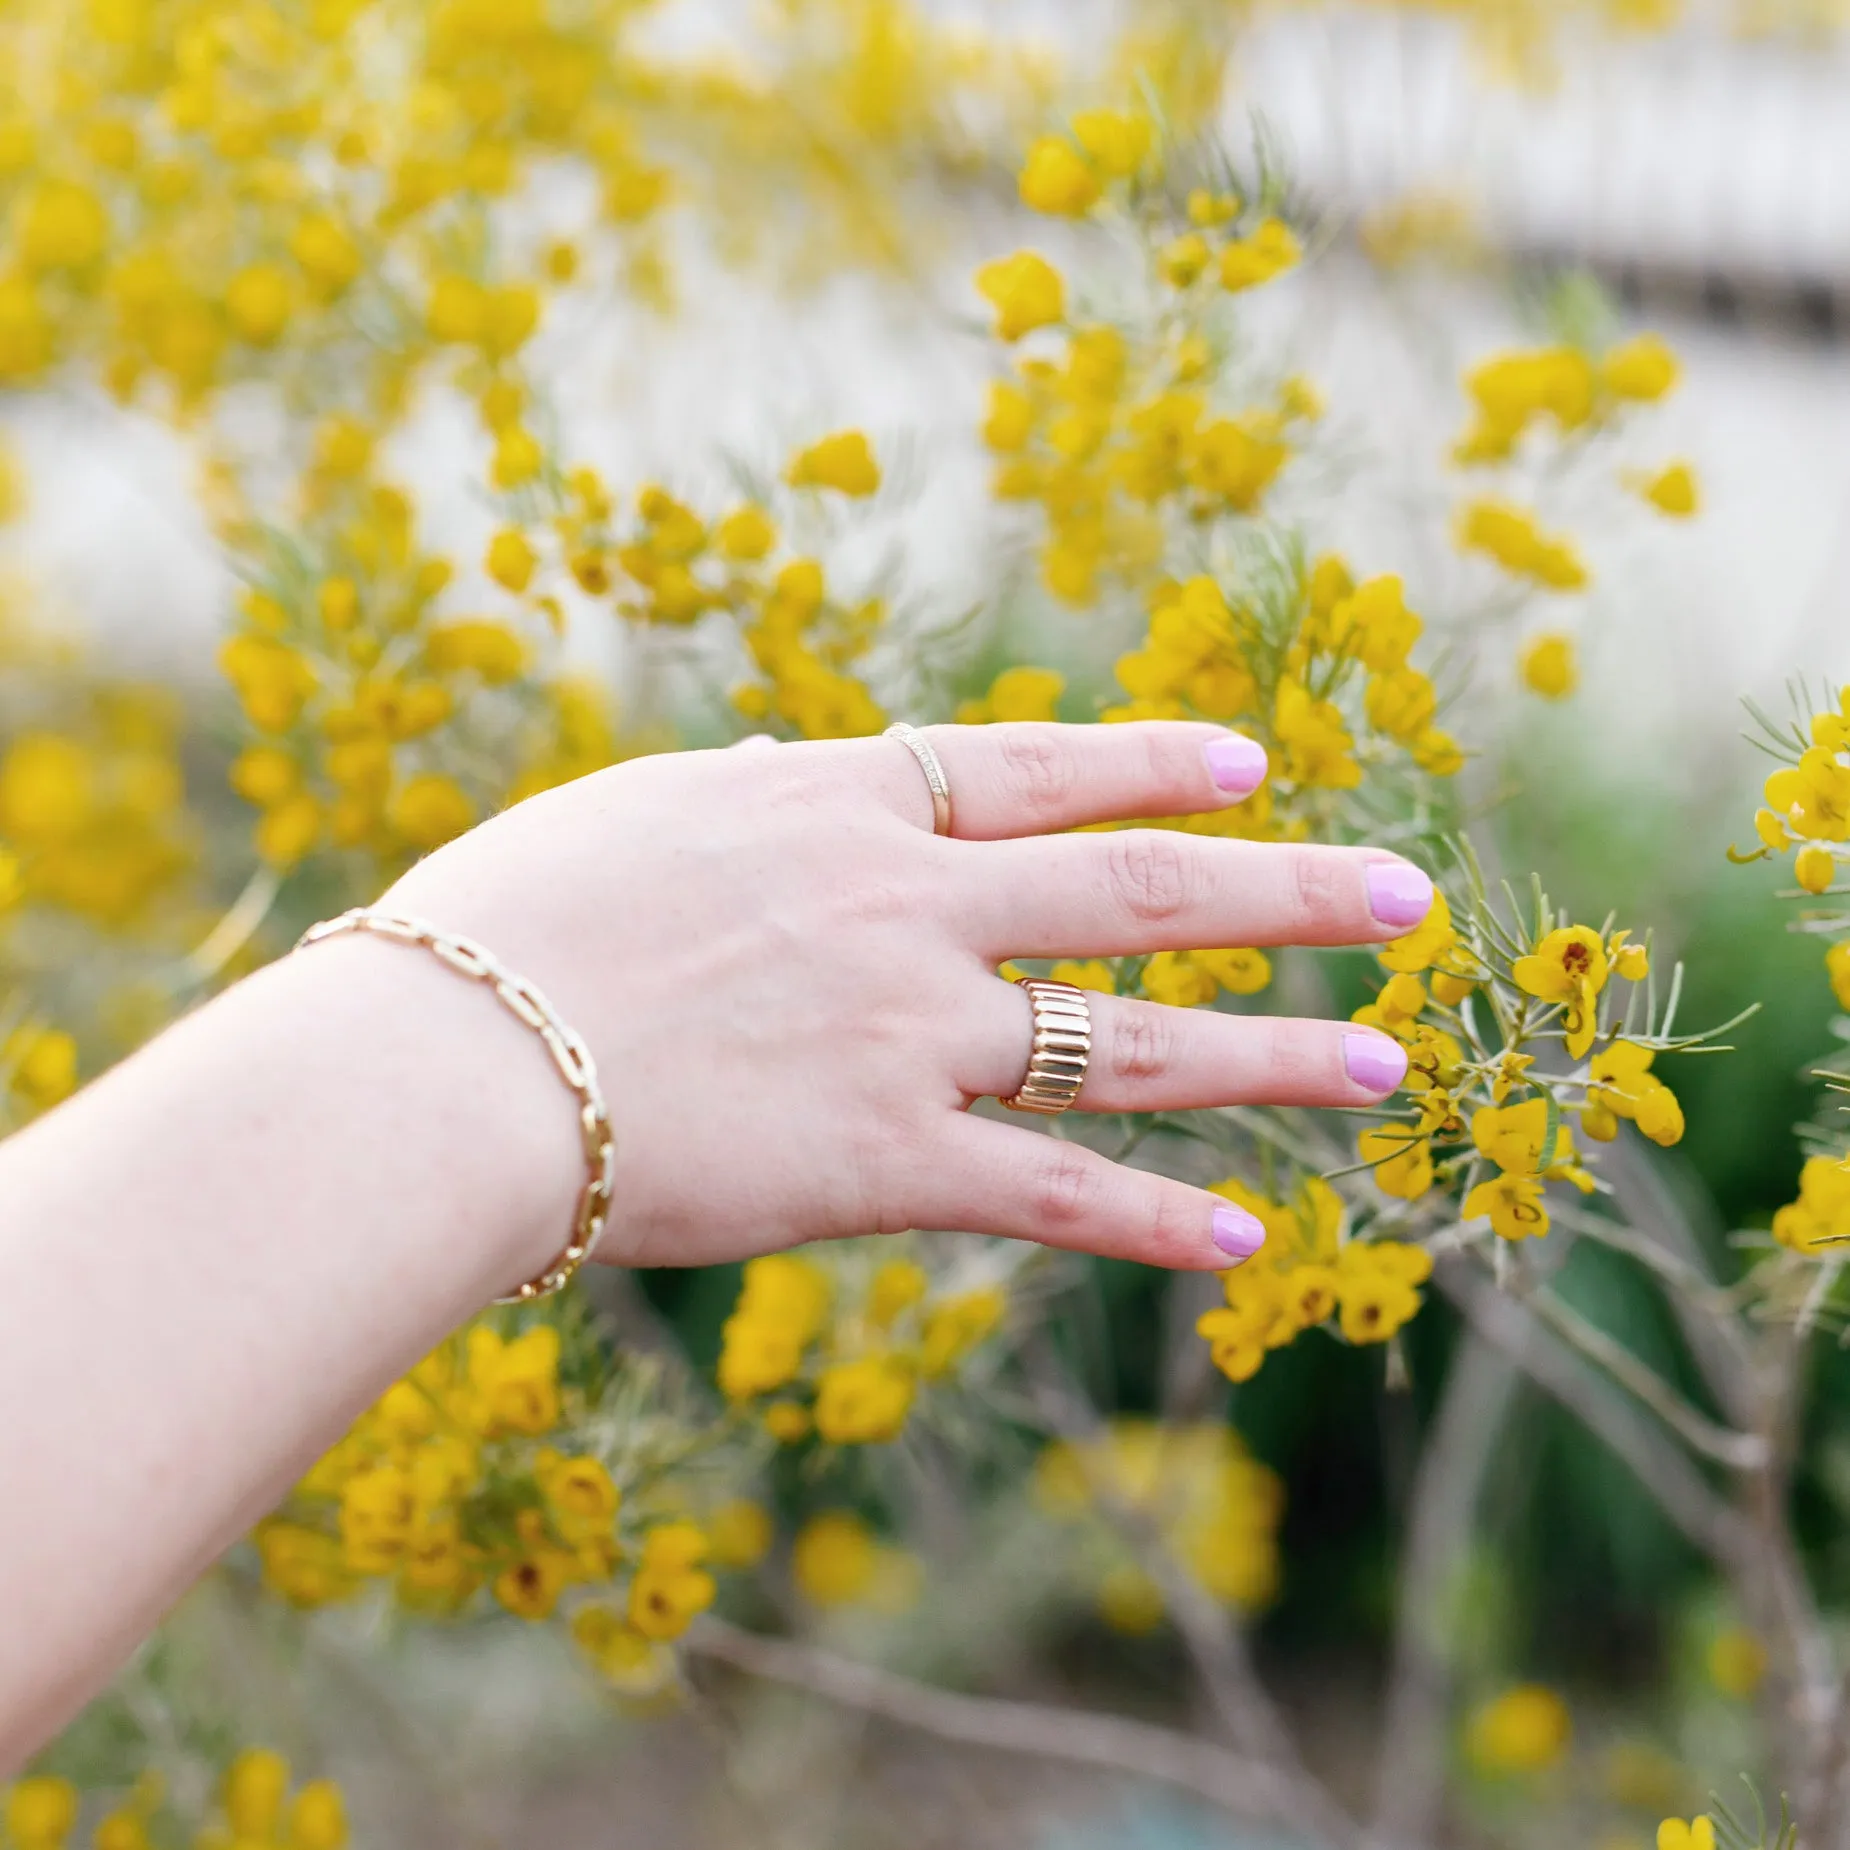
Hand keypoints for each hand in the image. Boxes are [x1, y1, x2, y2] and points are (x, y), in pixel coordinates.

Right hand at [382, 721, 1431, 1276]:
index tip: (1251, 762)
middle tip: (1408, 896)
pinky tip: (1244, 1238)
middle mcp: (910, 910)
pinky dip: (1149, 1220)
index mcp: (843, 807)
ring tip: (1382, 1065)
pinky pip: (1049, 1192)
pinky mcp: (887, 1162)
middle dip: (1287, 888)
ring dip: (1270, 1052)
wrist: (448, 1058)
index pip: (1038, 771)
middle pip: (1139, 890)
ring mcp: (914, 1035)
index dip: (1153, 762)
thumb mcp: (641, 817)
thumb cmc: (503, 925)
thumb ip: (758, 804)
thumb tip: (818, 777)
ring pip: (1133, 1042)